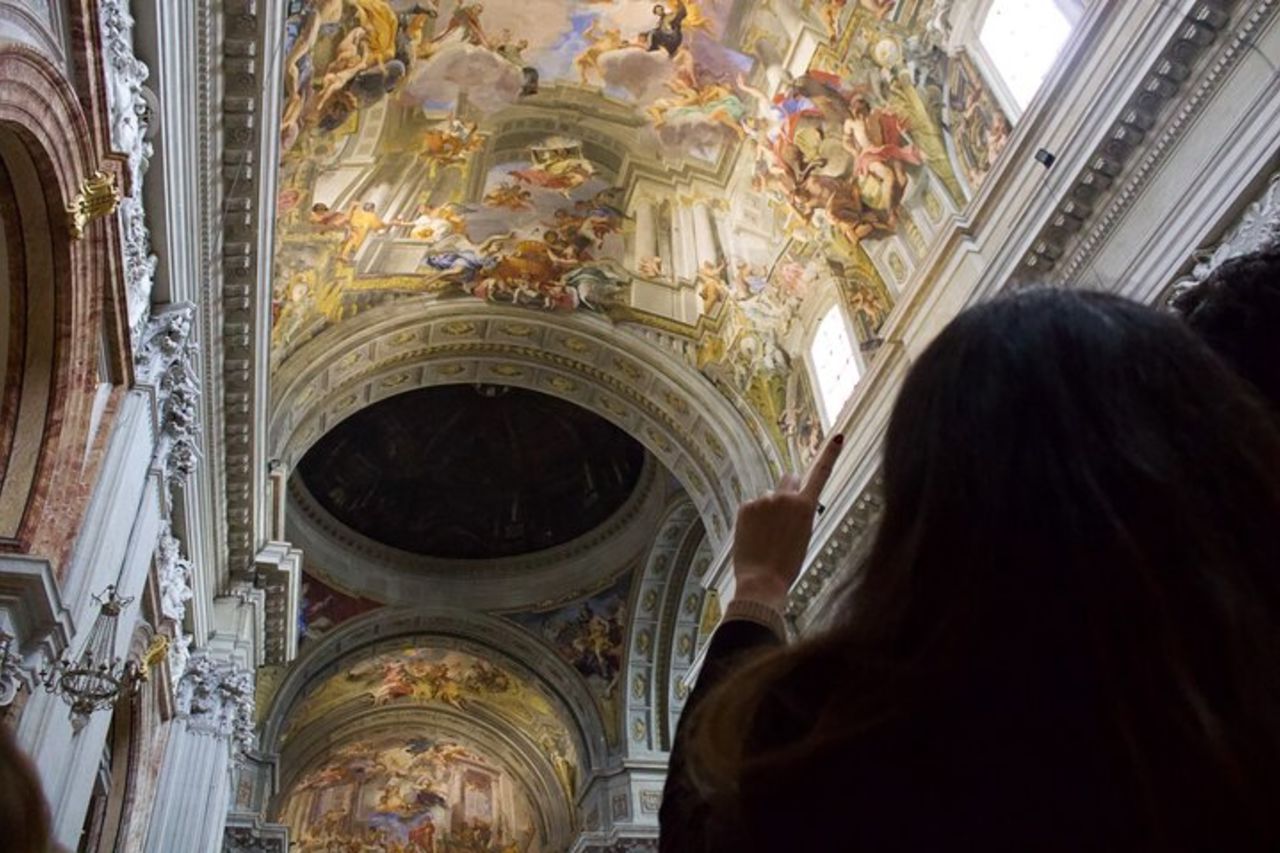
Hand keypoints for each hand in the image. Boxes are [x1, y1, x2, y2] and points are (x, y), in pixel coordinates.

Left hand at [731, 435, 843, 608]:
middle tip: (784, 512)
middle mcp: (785, 497)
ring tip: (767, 537)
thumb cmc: (787, 564)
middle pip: (790, 479)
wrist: (762, 581)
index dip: (831, 454)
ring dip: (768, 510)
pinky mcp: (745, 507)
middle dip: (789, 488)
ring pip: (769, 498)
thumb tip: (789, 498)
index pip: (821, 473)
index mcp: (805, 506)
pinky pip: (752, 507)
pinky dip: (753, 518)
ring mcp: (763, 500)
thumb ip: (798, 512)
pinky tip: (754, 536)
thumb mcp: (803, 536)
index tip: (839, 436)